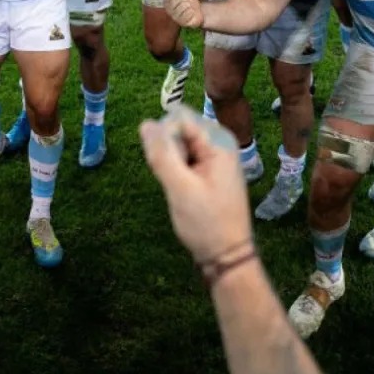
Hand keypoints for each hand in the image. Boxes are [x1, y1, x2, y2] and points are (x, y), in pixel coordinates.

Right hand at [139, 106, 251, 262]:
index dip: (165, 140)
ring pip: (179, 142)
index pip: (178, 117)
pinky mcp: (212, 166)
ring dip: (173, 161)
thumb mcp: (179, 188)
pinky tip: (186, 189)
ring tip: (184, 187)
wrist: (227, 256)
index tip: (173, 169)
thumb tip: (145, 123)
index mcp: (219, 140)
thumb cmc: (206, 223)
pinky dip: (179, 169)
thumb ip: (161, 154)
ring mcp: (217, 153)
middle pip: (179, 127)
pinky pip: (186, 155)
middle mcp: (221, 141)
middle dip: (170, 150)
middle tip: (179, 181)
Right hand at [164, 0, 203, 28]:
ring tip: (190, 7)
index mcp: (167, 2)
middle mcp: (169, 10)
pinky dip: (191, 12)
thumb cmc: (190, 1)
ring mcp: (175, 18)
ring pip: (182, 7)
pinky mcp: (182, 23)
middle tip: (187, 1)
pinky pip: (186, 16)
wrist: (200, 11)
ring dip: (189, 5)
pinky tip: (192, 12)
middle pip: (176, 0)